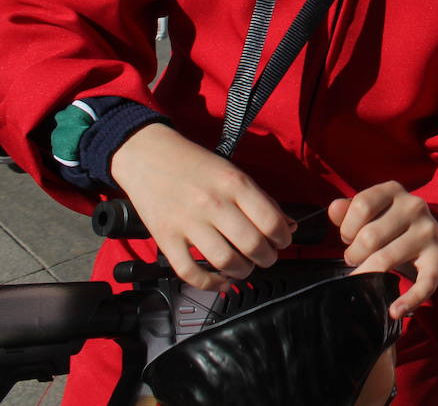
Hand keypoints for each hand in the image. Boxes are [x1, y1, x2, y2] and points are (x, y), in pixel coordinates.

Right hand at [110, 123, 293, 291]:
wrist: (147, 155)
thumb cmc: (194, 164)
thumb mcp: (234, 173)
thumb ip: (262, 200)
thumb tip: (288, 226)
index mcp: (235, 184)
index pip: (271, 221)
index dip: (283, 238)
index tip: (282, 242)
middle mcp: (213, 203)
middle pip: (252, 245)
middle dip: (267, 258)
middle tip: (266, 257)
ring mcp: (188, 222)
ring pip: (225, 261)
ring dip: (242, 272)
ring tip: (245, 267)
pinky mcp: (166, 238)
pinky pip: (190, 271)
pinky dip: (209, 283)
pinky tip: (220, 281)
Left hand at [328, 181, 437, 318]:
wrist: (434, 237)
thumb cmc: (392, 224)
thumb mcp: (373, 210)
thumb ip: (350, 209)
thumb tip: (334, 209)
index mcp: (394, 190)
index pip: (361, 205)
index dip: (348, 227)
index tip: (349, 236)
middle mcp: (415, 207)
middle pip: (369, 236)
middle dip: (354, 254)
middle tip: (357, 258)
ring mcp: (428, 233)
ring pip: (385, 259)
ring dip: (367, 273)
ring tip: (366, 273)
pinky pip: (423, 283)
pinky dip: (408, 300)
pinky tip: (395, 310)